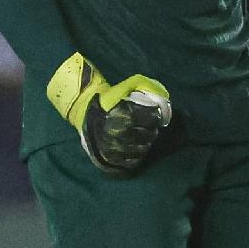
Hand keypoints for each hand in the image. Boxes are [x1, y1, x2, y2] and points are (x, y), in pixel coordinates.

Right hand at [46, 52, 172, 176]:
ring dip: (146, 142)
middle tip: (147, 126)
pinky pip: (133, 161)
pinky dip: (137, 154)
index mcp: (124, 115)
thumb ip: (144, 86)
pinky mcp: (112, 160)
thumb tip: (164, 98)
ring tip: (141, 135)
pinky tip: (135, 146)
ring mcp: (115, 149)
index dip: (155, 116)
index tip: (153, 115)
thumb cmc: (108, 100)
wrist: (84, 114)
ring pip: (143, 149)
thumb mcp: (124, 87)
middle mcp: (119, 134)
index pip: (152, 118)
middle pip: (149, 135)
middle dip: (151, 129)